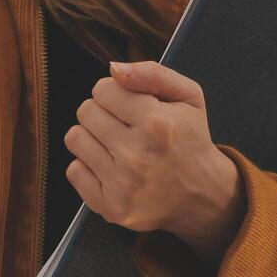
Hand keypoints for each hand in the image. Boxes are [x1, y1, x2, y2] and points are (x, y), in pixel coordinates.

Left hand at [65, 61, 243, 262]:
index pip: (102, 89)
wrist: (203, 195)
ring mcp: (122, 185)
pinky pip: (73, 170)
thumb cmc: (190, 138)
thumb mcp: (188, 97)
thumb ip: (152, 73)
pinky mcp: (110, 207)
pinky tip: (112, 168)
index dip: (115, 93)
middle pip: (85, 111)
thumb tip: (113, 68)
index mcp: (157, 124)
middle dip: (103, 113)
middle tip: (125, 126)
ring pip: (75, 138)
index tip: (131, 106)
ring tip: (116, 145)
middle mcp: (138, 156)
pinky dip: (88, 166)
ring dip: (93, 137)